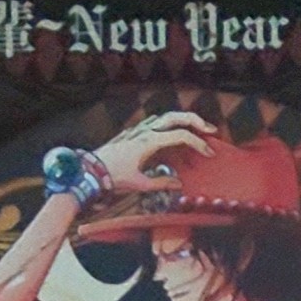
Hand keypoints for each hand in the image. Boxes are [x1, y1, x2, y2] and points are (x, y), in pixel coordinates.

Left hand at [91, 111, 216, 194]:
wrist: (90, 170)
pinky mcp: (133, 132)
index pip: (181, 135)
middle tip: (210, 130)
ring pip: (165, 116)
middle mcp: (145, 131)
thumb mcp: (139, 184)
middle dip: (196, 121)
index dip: (198, 143)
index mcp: (149, 141)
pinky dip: (168, 125)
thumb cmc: (113, 176)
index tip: (208, 153)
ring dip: (183, 120)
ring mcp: (138, 129)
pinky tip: (172, 134)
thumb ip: (161, 183)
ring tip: (195, 130)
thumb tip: (178, 184)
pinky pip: (155, 123)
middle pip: (176, 116)